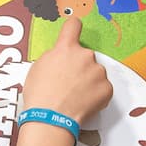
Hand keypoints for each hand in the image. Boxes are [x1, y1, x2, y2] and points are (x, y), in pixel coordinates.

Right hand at [11, 18, 110, 145]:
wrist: (51, 119)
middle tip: (69, 83)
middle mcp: (85, 56)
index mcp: (66, 48)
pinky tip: (83, 102)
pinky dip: (96, 95)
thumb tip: (61, 57)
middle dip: (79, 66)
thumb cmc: (41, 97)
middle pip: (85, 56)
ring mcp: (98, 72)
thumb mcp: (38, 68)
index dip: (73, 28)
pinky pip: (103, 88)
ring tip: (74, 96)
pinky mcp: (107, 88)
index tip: (75, 31)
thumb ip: (54, 56)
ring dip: (88, 81)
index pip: (73, 26)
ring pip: (95, 72)